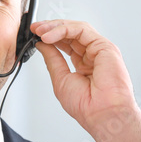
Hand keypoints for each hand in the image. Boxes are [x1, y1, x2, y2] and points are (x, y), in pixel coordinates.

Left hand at [31, 19, 140, 141]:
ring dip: (56, 27)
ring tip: (40, 31)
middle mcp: (93, 56)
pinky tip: (50, 36)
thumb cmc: (87, 106)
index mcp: (84, 65)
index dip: (50, 37)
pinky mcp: (105, 46)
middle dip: (51, 28)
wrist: (102, 114)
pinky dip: (64, 30)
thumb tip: (42, 45)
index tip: (35, 35)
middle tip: (35, 29)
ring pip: (77, 29)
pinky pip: (82, 31)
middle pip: (71, 33)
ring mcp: (100, 50)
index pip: (66, 43)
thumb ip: (53, 59)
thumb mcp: (60, 79)